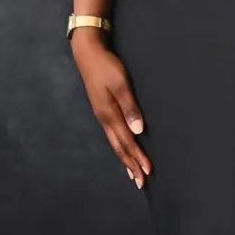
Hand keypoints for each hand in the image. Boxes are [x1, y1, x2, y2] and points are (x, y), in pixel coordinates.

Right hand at [70, 30, 150, 188]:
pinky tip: (122, 148)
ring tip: (132, 172)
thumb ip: (130, 107)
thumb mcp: (120, 84)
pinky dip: (119, 146)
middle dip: (130, 165)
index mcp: (110, 114)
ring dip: (125, 158)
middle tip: (140, 181)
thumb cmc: (106, 66)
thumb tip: (138, 130)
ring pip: (115, 142)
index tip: (147, 172)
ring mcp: (102, 115)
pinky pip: (112, 134)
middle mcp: (105, 119)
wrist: (87, 52)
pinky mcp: (102, 109)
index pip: (126, 142)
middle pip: (119, 147)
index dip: (137, 158)